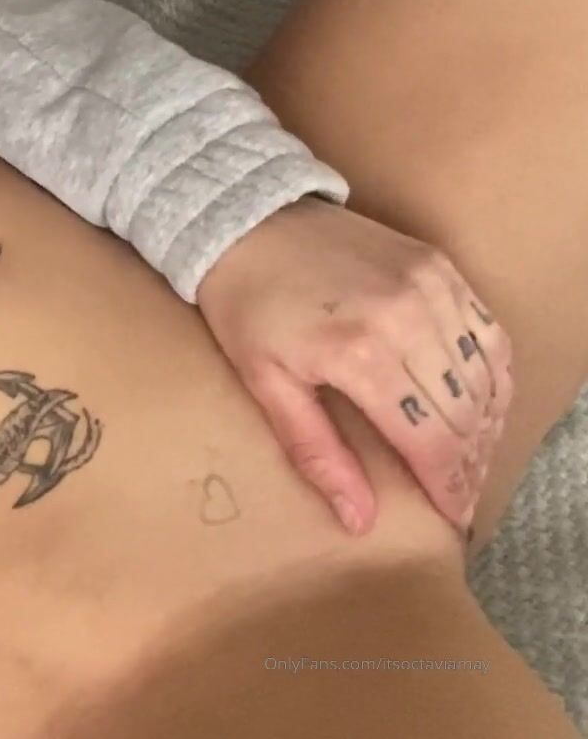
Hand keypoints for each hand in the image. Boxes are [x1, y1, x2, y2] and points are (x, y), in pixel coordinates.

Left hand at [195, 195, 511, 536]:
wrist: (245, 219)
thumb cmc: (244, 304)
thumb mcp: (263, 383)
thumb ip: (315, 451)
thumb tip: (358, 519)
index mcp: (357, 354)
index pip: (428, 439)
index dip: (448, 486)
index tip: (455, 519)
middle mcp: (406, 319)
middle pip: (464, 413)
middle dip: (469, 464)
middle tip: (464, 497)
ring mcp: (430, 288)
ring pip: (485, 376)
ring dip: (487, 426)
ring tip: (474, 460)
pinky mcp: (440, 267)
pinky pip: (488, 332)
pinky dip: (494, 375)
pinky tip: (485, 405)